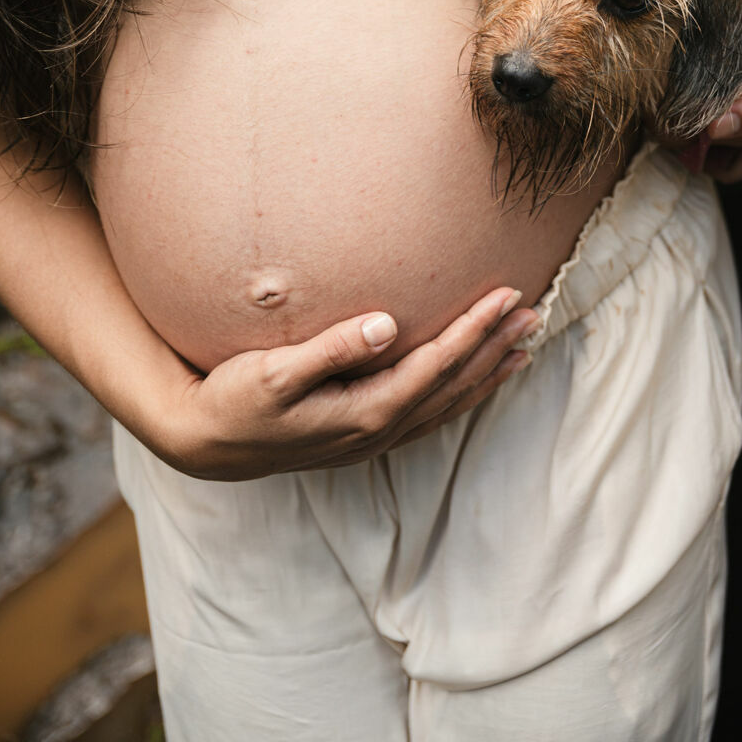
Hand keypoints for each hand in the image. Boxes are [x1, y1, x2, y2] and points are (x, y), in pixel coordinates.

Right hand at [162, 288, 537, 479]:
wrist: (206, 445)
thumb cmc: (235, 399)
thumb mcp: (273, 372)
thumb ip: (332, 349)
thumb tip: (387, 325)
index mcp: (365, 412)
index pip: (437, 365)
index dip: (475, 330)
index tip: (507, 296)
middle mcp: (378, 430)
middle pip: (454, 384)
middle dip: (496, 346)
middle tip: (535, 310)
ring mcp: (373, 437)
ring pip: (448, 403)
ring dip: (488, 371)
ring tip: (525, 344)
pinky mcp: (363, 434)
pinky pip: (430, 413)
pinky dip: (461, 393)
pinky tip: (475, 378)